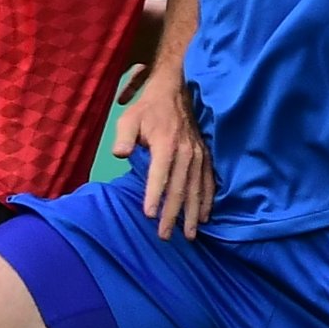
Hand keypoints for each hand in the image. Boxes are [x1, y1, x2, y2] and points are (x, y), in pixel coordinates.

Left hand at [114, 71, 213, 240]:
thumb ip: (124, 136)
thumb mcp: (129, 117)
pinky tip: (205, 217)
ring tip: (190, 236)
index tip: (149, 216)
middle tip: (165, 236)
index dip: (154, 195)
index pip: (159, 174)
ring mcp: (198, 156)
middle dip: (173, 214)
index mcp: (166, 144)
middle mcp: (185, 153)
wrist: (177, 91)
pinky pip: (209, 183)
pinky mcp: (205, 158)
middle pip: (179, 188)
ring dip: (193, 214)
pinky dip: (208, 201)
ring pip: (196, 189)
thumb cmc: (148, 109)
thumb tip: (119, 154)